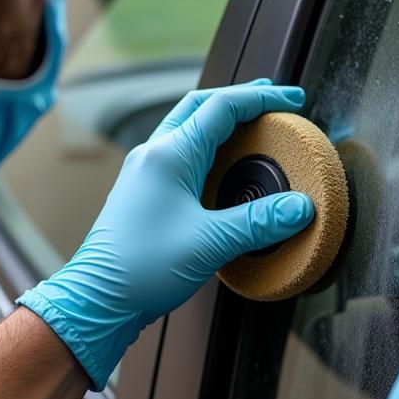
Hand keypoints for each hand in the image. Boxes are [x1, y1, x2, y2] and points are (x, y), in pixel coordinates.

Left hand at [17, 80, 313, 389]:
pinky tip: (222, 167)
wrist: (97, 299)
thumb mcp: (211, 243)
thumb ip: (259, 222)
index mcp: (169, 155)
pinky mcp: (144, 194)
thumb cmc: (142, 268)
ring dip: (221, 121)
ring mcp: (145, 173)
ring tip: (252, 127)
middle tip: (273, 100)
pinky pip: (180, 155)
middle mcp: (154, 155)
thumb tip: (301, 207)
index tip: (293, 99)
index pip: (222, 107)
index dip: (262, 98)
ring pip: (188, 129)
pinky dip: (208, 149)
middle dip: (239, 99)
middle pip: (200, 106)